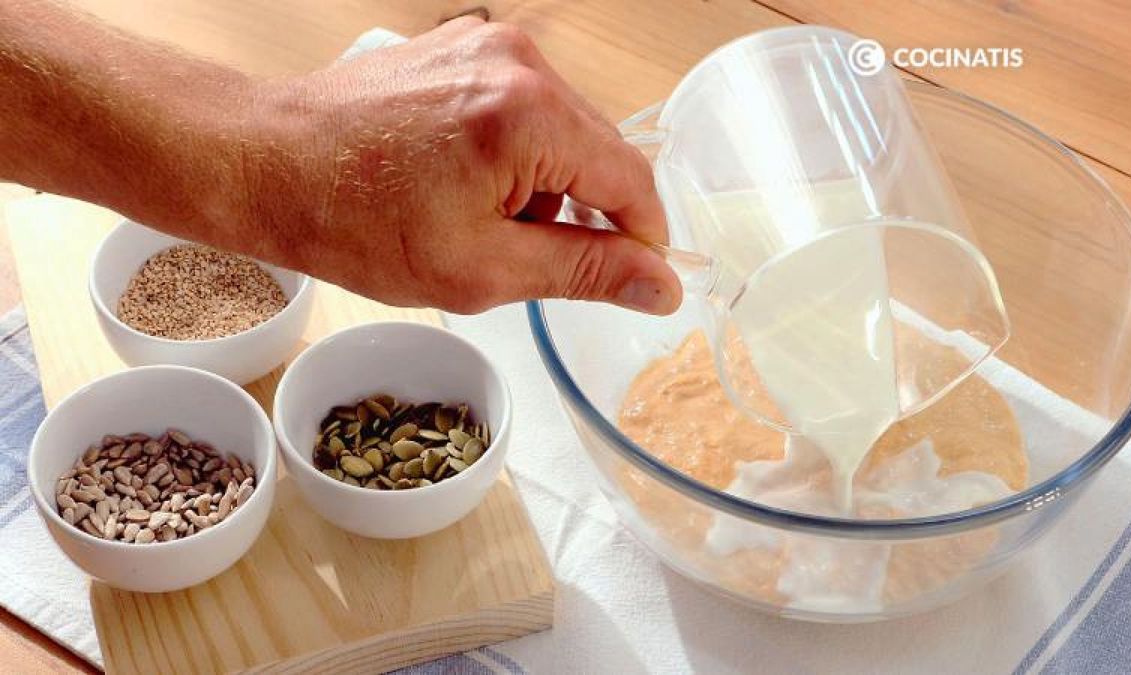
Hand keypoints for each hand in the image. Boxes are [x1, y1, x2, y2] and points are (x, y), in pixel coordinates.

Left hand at [238, 17, 682, 313]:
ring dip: (546, 184)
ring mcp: (489, 47)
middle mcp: (518, 64)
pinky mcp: (465, 47)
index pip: (631, 180)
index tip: (634, 277)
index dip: (641, 238)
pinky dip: (515, 153)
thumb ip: (583, 271)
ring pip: (565, 131)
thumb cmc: (354, 220)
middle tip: (527, 256)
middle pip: (602, 150)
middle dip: (582, 211)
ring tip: (478, 218)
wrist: (267, 164)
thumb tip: (659, 284)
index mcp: (529, 115)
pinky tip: (464, 183)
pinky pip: (525, 107)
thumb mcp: (482, 268)